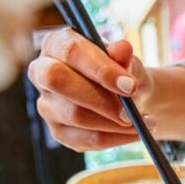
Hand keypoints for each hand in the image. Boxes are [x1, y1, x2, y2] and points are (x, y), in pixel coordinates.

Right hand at [27, 28, 155, 151]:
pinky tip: (135, 133)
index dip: (100, 69)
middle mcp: (42, 72)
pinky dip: (116, 138)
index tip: (129, 85)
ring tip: (142, 121)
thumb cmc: (121, 72)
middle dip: (99, 99)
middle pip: (58, 81)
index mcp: (55, 44)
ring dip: (114, 123)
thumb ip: (123, 56)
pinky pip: (86, 139)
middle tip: (130, 112)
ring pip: (75, 115)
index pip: (70, 51)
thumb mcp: (127, 60)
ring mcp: (47, 105)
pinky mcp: (58, 131)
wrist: (127, 97)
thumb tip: (122, 48)